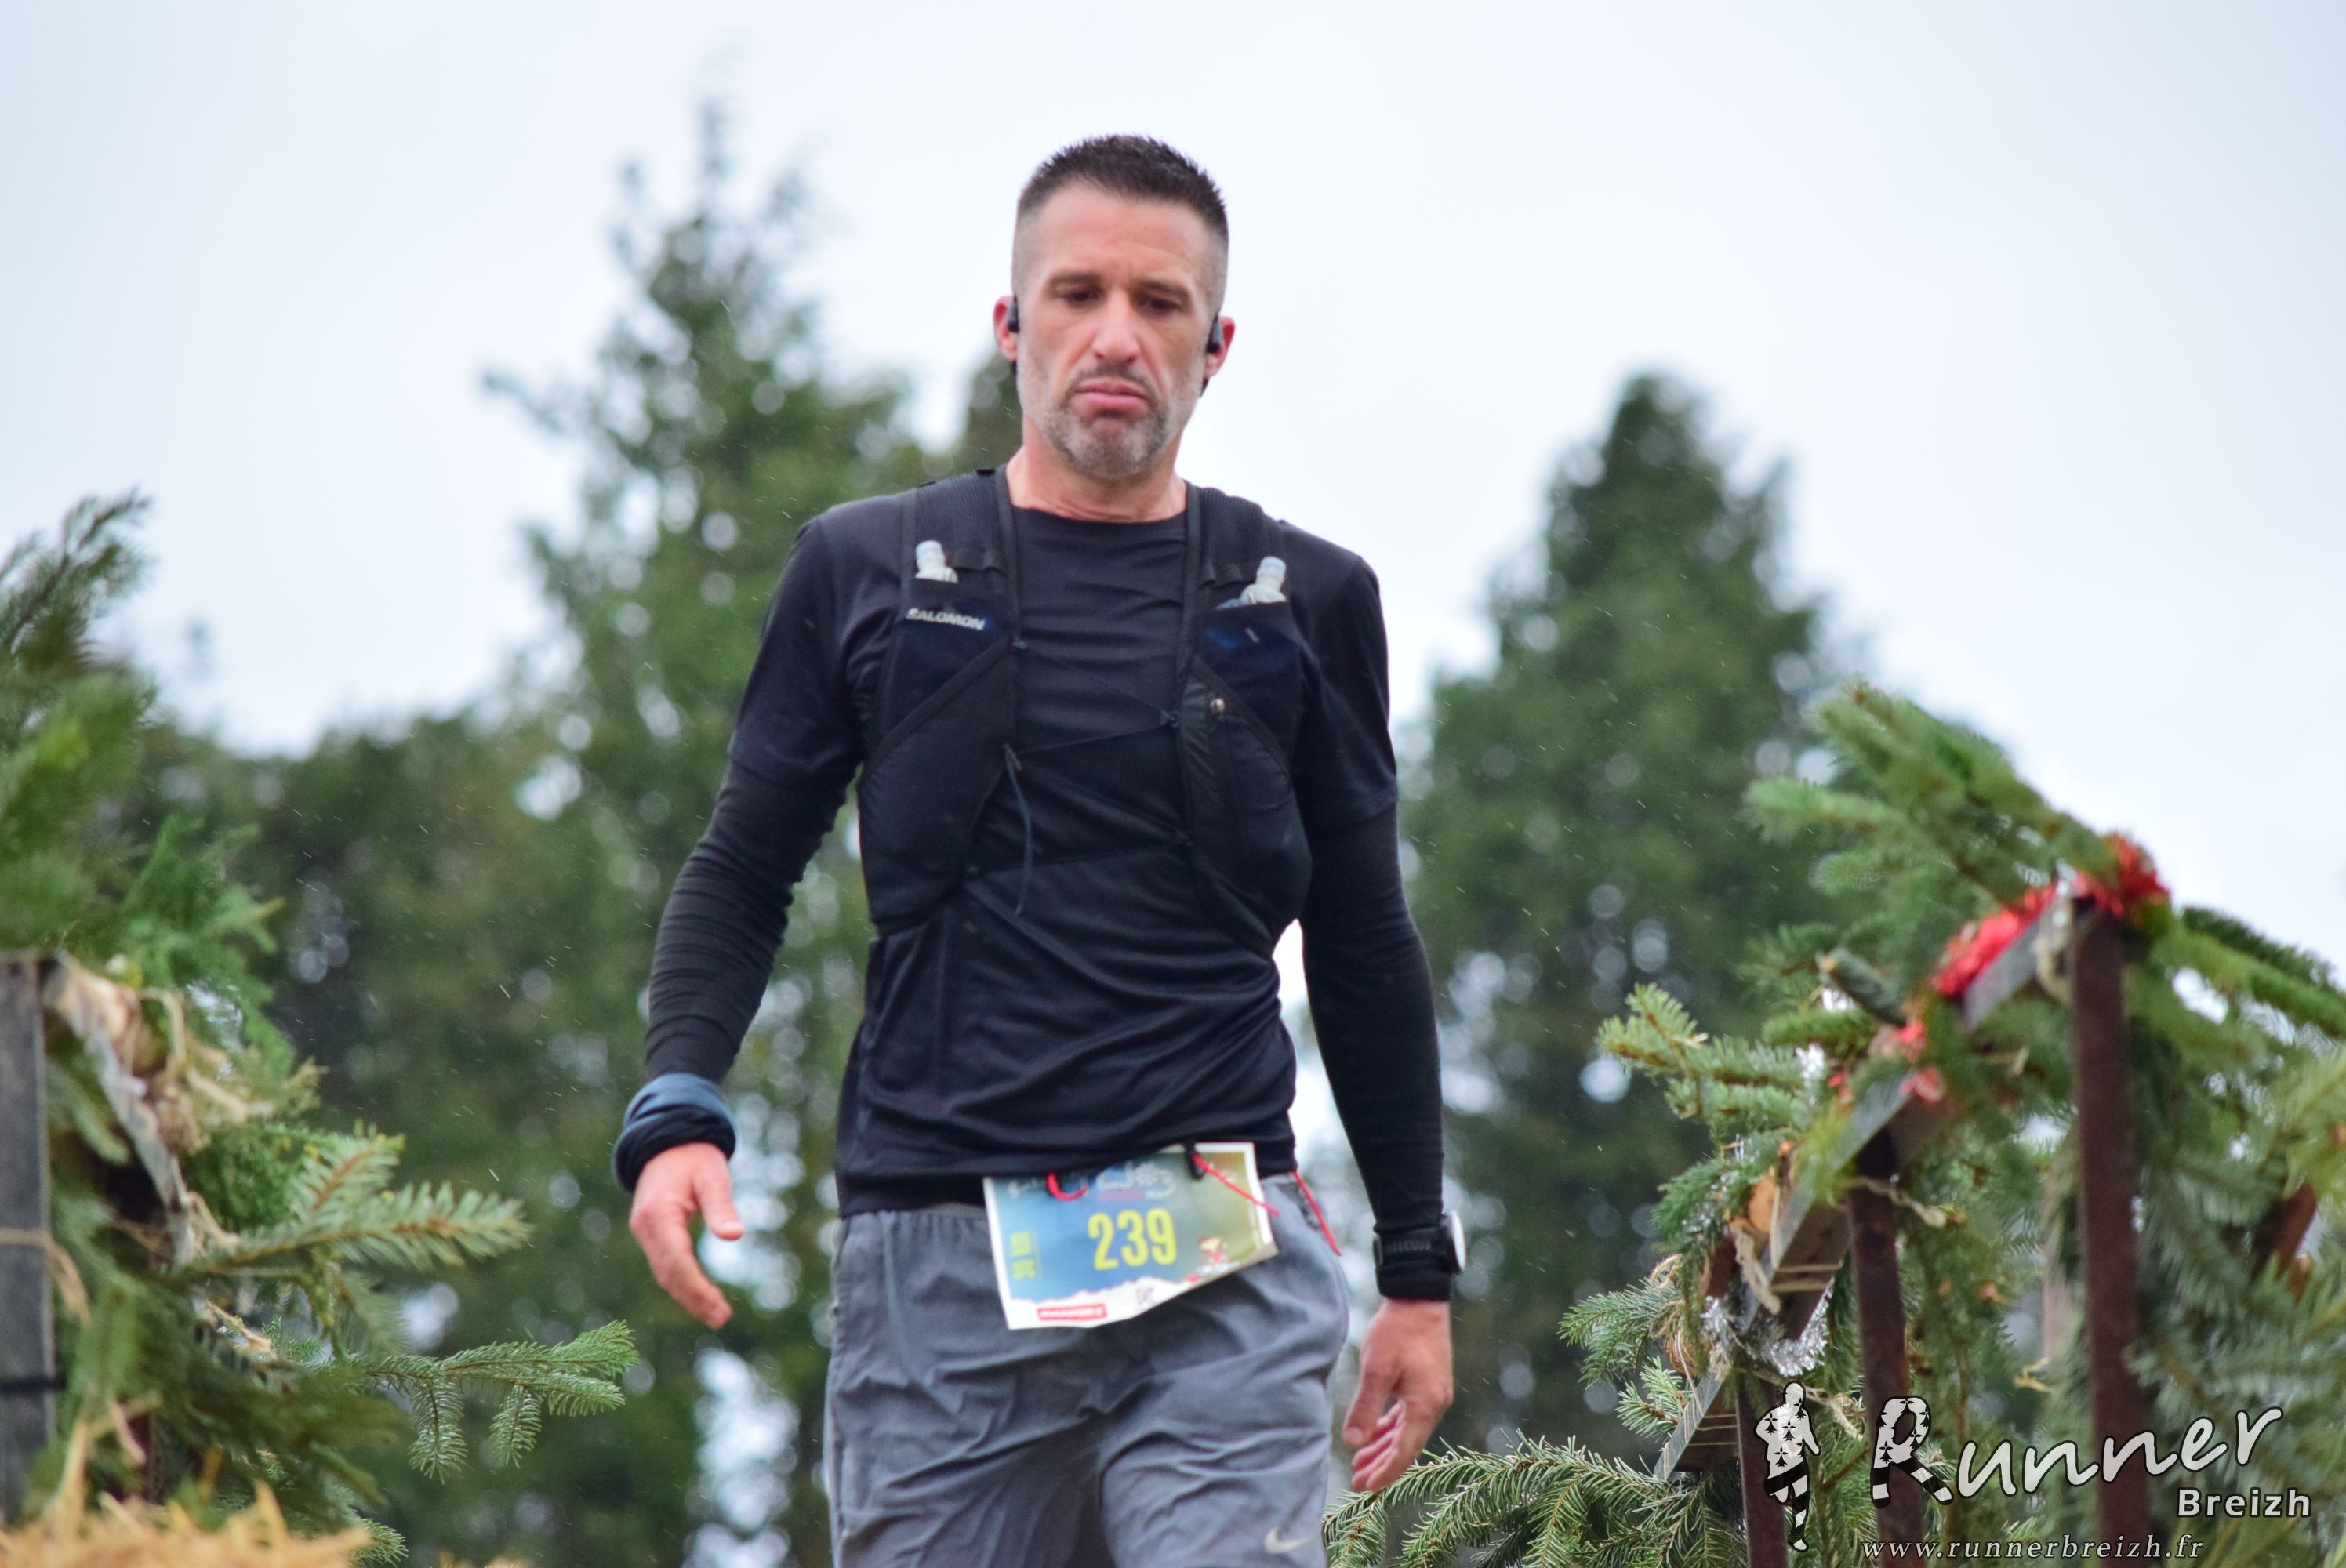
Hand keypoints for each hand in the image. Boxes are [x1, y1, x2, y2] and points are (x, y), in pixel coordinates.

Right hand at [628, 1141, 742, 1328]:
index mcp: (659, 1214)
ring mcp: (645, 1232)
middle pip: (668, 1273)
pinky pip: (665, 1265)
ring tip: (716, 1315)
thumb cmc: (695, 1157)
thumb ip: (721, 1206)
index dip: (696, 1287)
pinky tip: (701, 1296)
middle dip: (693, 1298)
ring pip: (664, 1273)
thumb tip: (736, 1236)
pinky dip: (682, 1283)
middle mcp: (646, 1227)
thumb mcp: (713, 1176)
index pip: (676, 1260)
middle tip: (721, 1319)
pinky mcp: (651, 1234)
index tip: (718, 1306)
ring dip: (687, 1296)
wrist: (668, 1142)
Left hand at [1342, 1298, 1452, 1491]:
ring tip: (1359, 1461)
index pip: (1404, 1452)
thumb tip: (1352, 1441)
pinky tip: (1375, 1434)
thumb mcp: (1376, 1369)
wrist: (1419, 1298)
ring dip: (1384, 1447)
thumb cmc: (1397, 1332)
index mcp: (1425, 1406)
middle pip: (1407, 1446)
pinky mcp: (1427, 1383)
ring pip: (1407, 1432)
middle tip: (1357, 1483)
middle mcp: (1434, 1404)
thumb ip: (1365, 1407)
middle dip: (1382, 1465)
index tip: (1364, 1487)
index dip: (1384, 1472)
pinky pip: (1409, 1416)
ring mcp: (1433, 1394)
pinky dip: (1391, 1428)